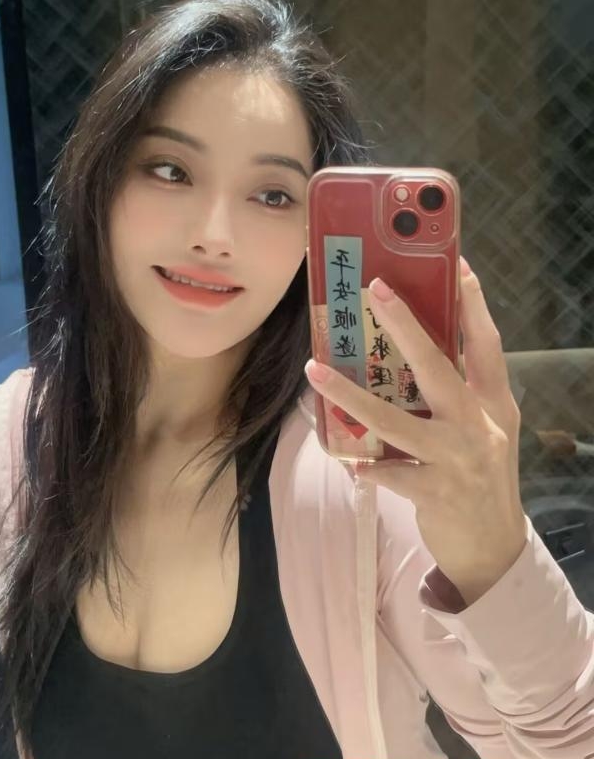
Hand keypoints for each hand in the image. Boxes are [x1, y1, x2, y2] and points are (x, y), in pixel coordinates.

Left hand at [304, 257, 526, 605]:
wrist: (494, 545)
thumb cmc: (482, 475)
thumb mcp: (487, 428)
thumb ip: (462, 393)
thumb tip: (418, 350)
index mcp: (494, 404)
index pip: (487, 345)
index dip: (473, 305)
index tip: (457, 264)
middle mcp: (480, 426)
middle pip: (440, 368)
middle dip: (408, 327)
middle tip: (377, 289)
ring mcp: (458, 461)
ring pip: (398, 423)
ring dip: (352, 397)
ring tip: (315, 371)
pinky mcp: (436, 494)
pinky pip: (392, 474)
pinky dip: (369, 468)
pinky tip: (350, 462)